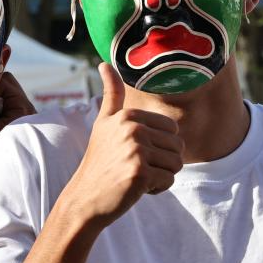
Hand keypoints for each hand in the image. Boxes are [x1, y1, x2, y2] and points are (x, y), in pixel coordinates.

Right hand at [61, 63, 183, 229]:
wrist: (84, 198)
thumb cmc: (99, 162)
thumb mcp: (103, 123)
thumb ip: (112, 94)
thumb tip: (104, 63)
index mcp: (129, 115)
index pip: (173, 130)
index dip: (160, 147)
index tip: (135, 154)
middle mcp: (133, 128)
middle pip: (178, 146)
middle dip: (162, 162)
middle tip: (135, 168)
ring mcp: (136, 150)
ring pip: (176, 164)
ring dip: (161, 176)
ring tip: (136, 177)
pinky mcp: (140, 172)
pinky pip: (169, 180)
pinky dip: (157, 189)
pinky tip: (135, 189)